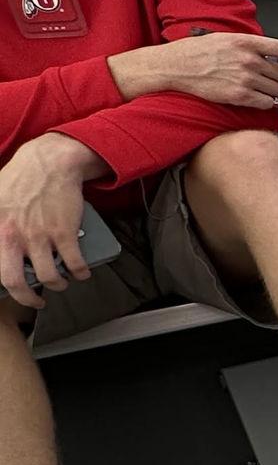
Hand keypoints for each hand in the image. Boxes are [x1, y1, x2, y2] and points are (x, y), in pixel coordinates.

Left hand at [0, 134, 99, 308]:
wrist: (49, 163)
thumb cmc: (21, 180)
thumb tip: (0, 245)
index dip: (6, 285)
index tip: (13, 289)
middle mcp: (15, 235)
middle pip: (17, 282)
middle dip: (28, 298)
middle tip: (36, 301)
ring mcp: (41, 235)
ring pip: (50, 277)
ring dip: (58, 284)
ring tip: (60, 281)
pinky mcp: (65, 233)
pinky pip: (75, 265)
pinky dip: (81, 273)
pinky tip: (81, 271)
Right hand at [110, 31, 277, 108]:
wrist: (178, 67)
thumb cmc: (197, 52)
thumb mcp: (225, 39)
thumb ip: (249, 46)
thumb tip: (268, 54)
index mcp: (246, 42)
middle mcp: (249, 61)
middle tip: (272, 78)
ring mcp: (246, 79)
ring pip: (276, 90)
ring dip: (272, 91)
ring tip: (261, 87)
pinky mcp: (241, 96)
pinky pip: (266, 103)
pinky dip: (264, 102)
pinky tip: (255, 97)